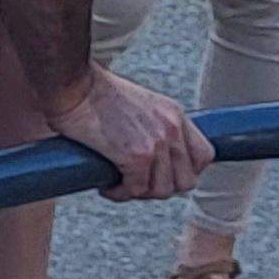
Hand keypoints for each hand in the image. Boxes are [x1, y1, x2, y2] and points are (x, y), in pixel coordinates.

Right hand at [41, 65, 212, 202]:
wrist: (73, 85)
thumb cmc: (93, 91)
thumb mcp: (140, 103)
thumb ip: (154, 126)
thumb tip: (151, 156)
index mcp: (174, 115)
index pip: (204, 155)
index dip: (186, 171)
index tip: (164, 174)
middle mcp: (171, 129)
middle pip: (186, 181)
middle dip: (160, 187)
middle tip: (137, 183)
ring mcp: (156, 144)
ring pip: (162, 191)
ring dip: (139, 192)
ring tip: (120, 184)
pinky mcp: (135, 157)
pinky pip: (135, 190)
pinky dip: (120, 193)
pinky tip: (106, 185)